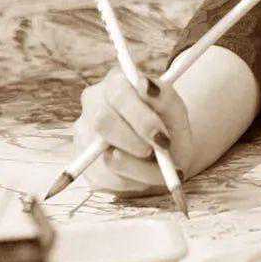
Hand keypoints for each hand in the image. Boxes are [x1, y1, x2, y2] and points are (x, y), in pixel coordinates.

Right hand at [72, 64, 194, 194]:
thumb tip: (146, 86)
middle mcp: (93, 104)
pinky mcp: (84, 164)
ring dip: (138, 166)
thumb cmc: (169, 122)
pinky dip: (133, 180)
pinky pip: (106, 179)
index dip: (139, 116)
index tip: (160, 134)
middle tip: (158, 149)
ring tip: (159, 163)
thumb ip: (164, 96)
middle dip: (134, 139)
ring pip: (105, 155)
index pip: (118, 93)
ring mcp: (84, 134)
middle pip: (102, 120)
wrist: (167, 150)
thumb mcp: (176, 109)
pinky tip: (145, 171)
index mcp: (116, 82)